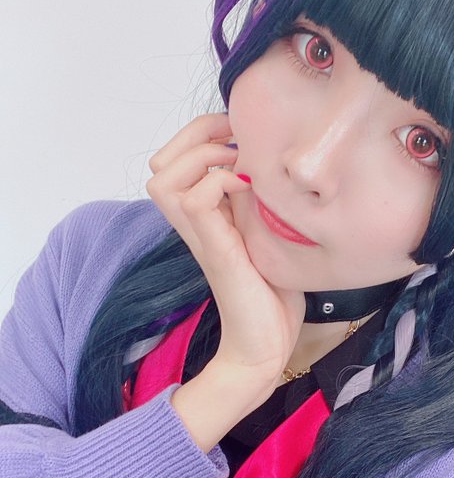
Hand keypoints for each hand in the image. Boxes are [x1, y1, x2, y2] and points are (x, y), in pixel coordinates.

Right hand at [146, 113, 305, 384]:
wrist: (266, 346)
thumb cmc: (271, 295)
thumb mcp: (267, 231)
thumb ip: (258, 200)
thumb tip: (269, 158)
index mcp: (204, 215)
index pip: (175, 157)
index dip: (201, 132)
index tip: (240, 132)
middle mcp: (193, 223)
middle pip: (160, 162)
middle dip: (198, 136)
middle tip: (237, 145)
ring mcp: (201, 236)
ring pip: (164, 177)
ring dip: (204, 158)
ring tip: (240, 168)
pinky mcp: (215, 251)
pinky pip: (195, 199)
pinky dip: (220, 182)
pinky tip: (249, 192)